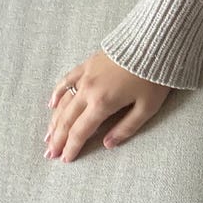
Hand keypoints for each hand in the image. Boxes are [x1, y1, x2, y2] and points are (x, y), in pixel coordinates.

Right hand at [45, 50, 173, 162]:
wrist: (153, 42)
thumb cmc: (155, 76)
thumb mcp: (148, 107)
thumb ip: (127, 127)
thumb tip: (108, 144)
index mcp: (103, 103)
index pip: (81, 131)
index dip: (72, 147)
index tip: (64, 159)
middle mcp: (88, 91)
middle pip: (67, 119)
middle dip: (57, 138)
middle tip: (49, 153)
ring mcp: (85, 76)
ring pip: (63, 102)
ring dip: (54, 120)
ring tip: (47, 136)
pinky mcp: (88, 64)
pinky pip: (66, 80)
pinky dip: (57, 93)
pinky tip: (51, 104)